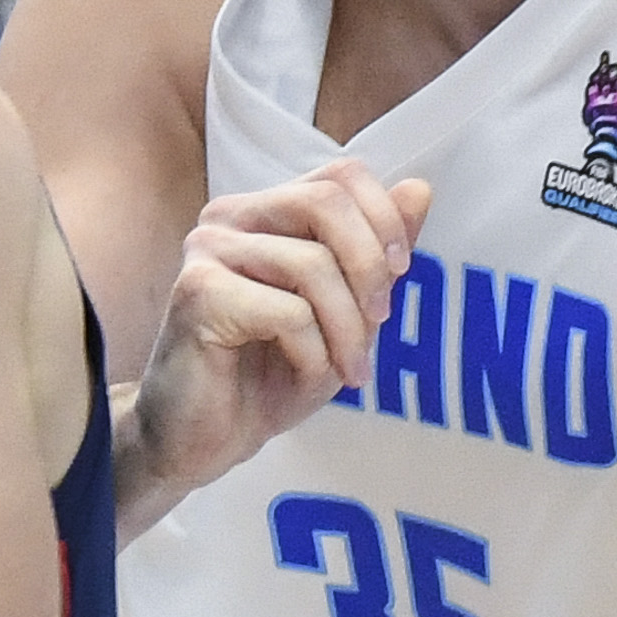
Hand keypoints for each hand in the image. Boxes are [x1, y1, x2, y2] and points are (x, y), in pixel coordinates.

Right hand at [120, 157, 430, 527]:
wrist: (205, 440)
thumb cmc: (269, 376)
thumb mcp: (344, 312)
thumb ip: (376, 253)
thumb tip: (419, 189)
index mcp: (265, 212)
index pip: (339, 176)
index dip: (384, 218)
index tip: (401, 272)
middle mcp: (230, 217)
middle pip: (325, 202)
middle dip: (370, 268)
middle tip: (381, 323)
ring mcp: (207, 250)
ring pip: (311, 264)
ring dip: (347, 329)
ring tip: (349, 371)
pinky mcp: (197, 293)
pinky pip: (287, 311)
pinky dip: (313, 352)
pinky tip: (302, 377)